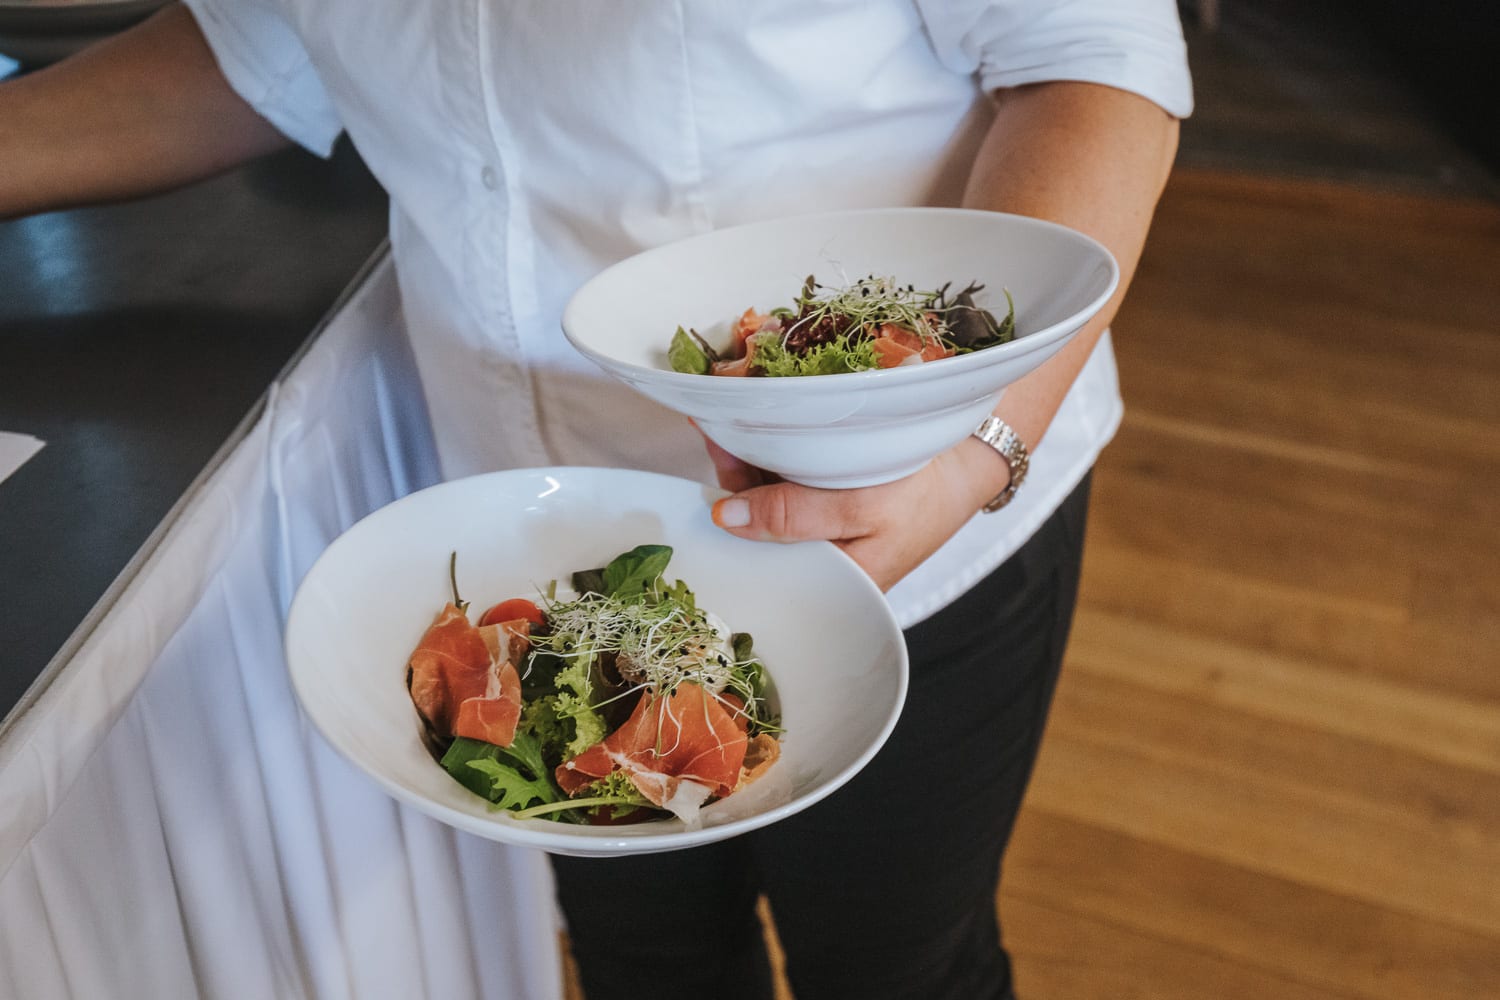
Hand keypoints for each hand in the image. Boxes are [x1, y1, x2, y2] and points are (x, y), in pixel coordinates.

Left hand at [702, 436, 1006, 591]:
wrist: (970, 461)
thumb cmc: (926, 494)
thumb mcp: (860, 507)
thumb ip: (794, 516)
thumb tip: (724, 517)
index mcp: (832, 584)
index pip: (764, 565)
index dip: (731, 528)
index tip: (708, 486)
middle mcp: (820, 560)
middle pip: (760, 526)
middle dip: (734, 483)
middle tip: (714, 434)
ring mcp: (821, 528)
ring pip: (769, 499)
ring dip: (747, 462)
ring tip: (725, 424)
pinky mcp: (825, 499)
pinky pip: (787, 480)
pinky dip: (770, 454)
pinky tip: (754, 429)